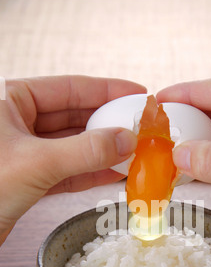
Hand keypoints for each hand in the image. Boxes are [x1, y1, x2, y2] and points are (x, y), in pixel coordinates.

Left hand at [0, 75, 145, 243]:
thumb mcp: (36, 162)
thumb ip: (84, 151)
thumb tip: (127, 140)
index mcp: (11, 99)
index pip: (69, 88)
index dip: (107, 91)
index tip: (137, 95)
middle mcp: (18, 121)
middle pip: (75, 117)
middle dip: (109, 124)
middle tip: (142, 128)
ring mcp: (25, 151)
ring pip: (74, 146)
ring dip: (104, 151)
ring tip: (136, 153)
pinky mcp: (30, 178)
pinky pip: (68, 170)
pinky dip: (91, 173)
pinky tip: (115, 173)